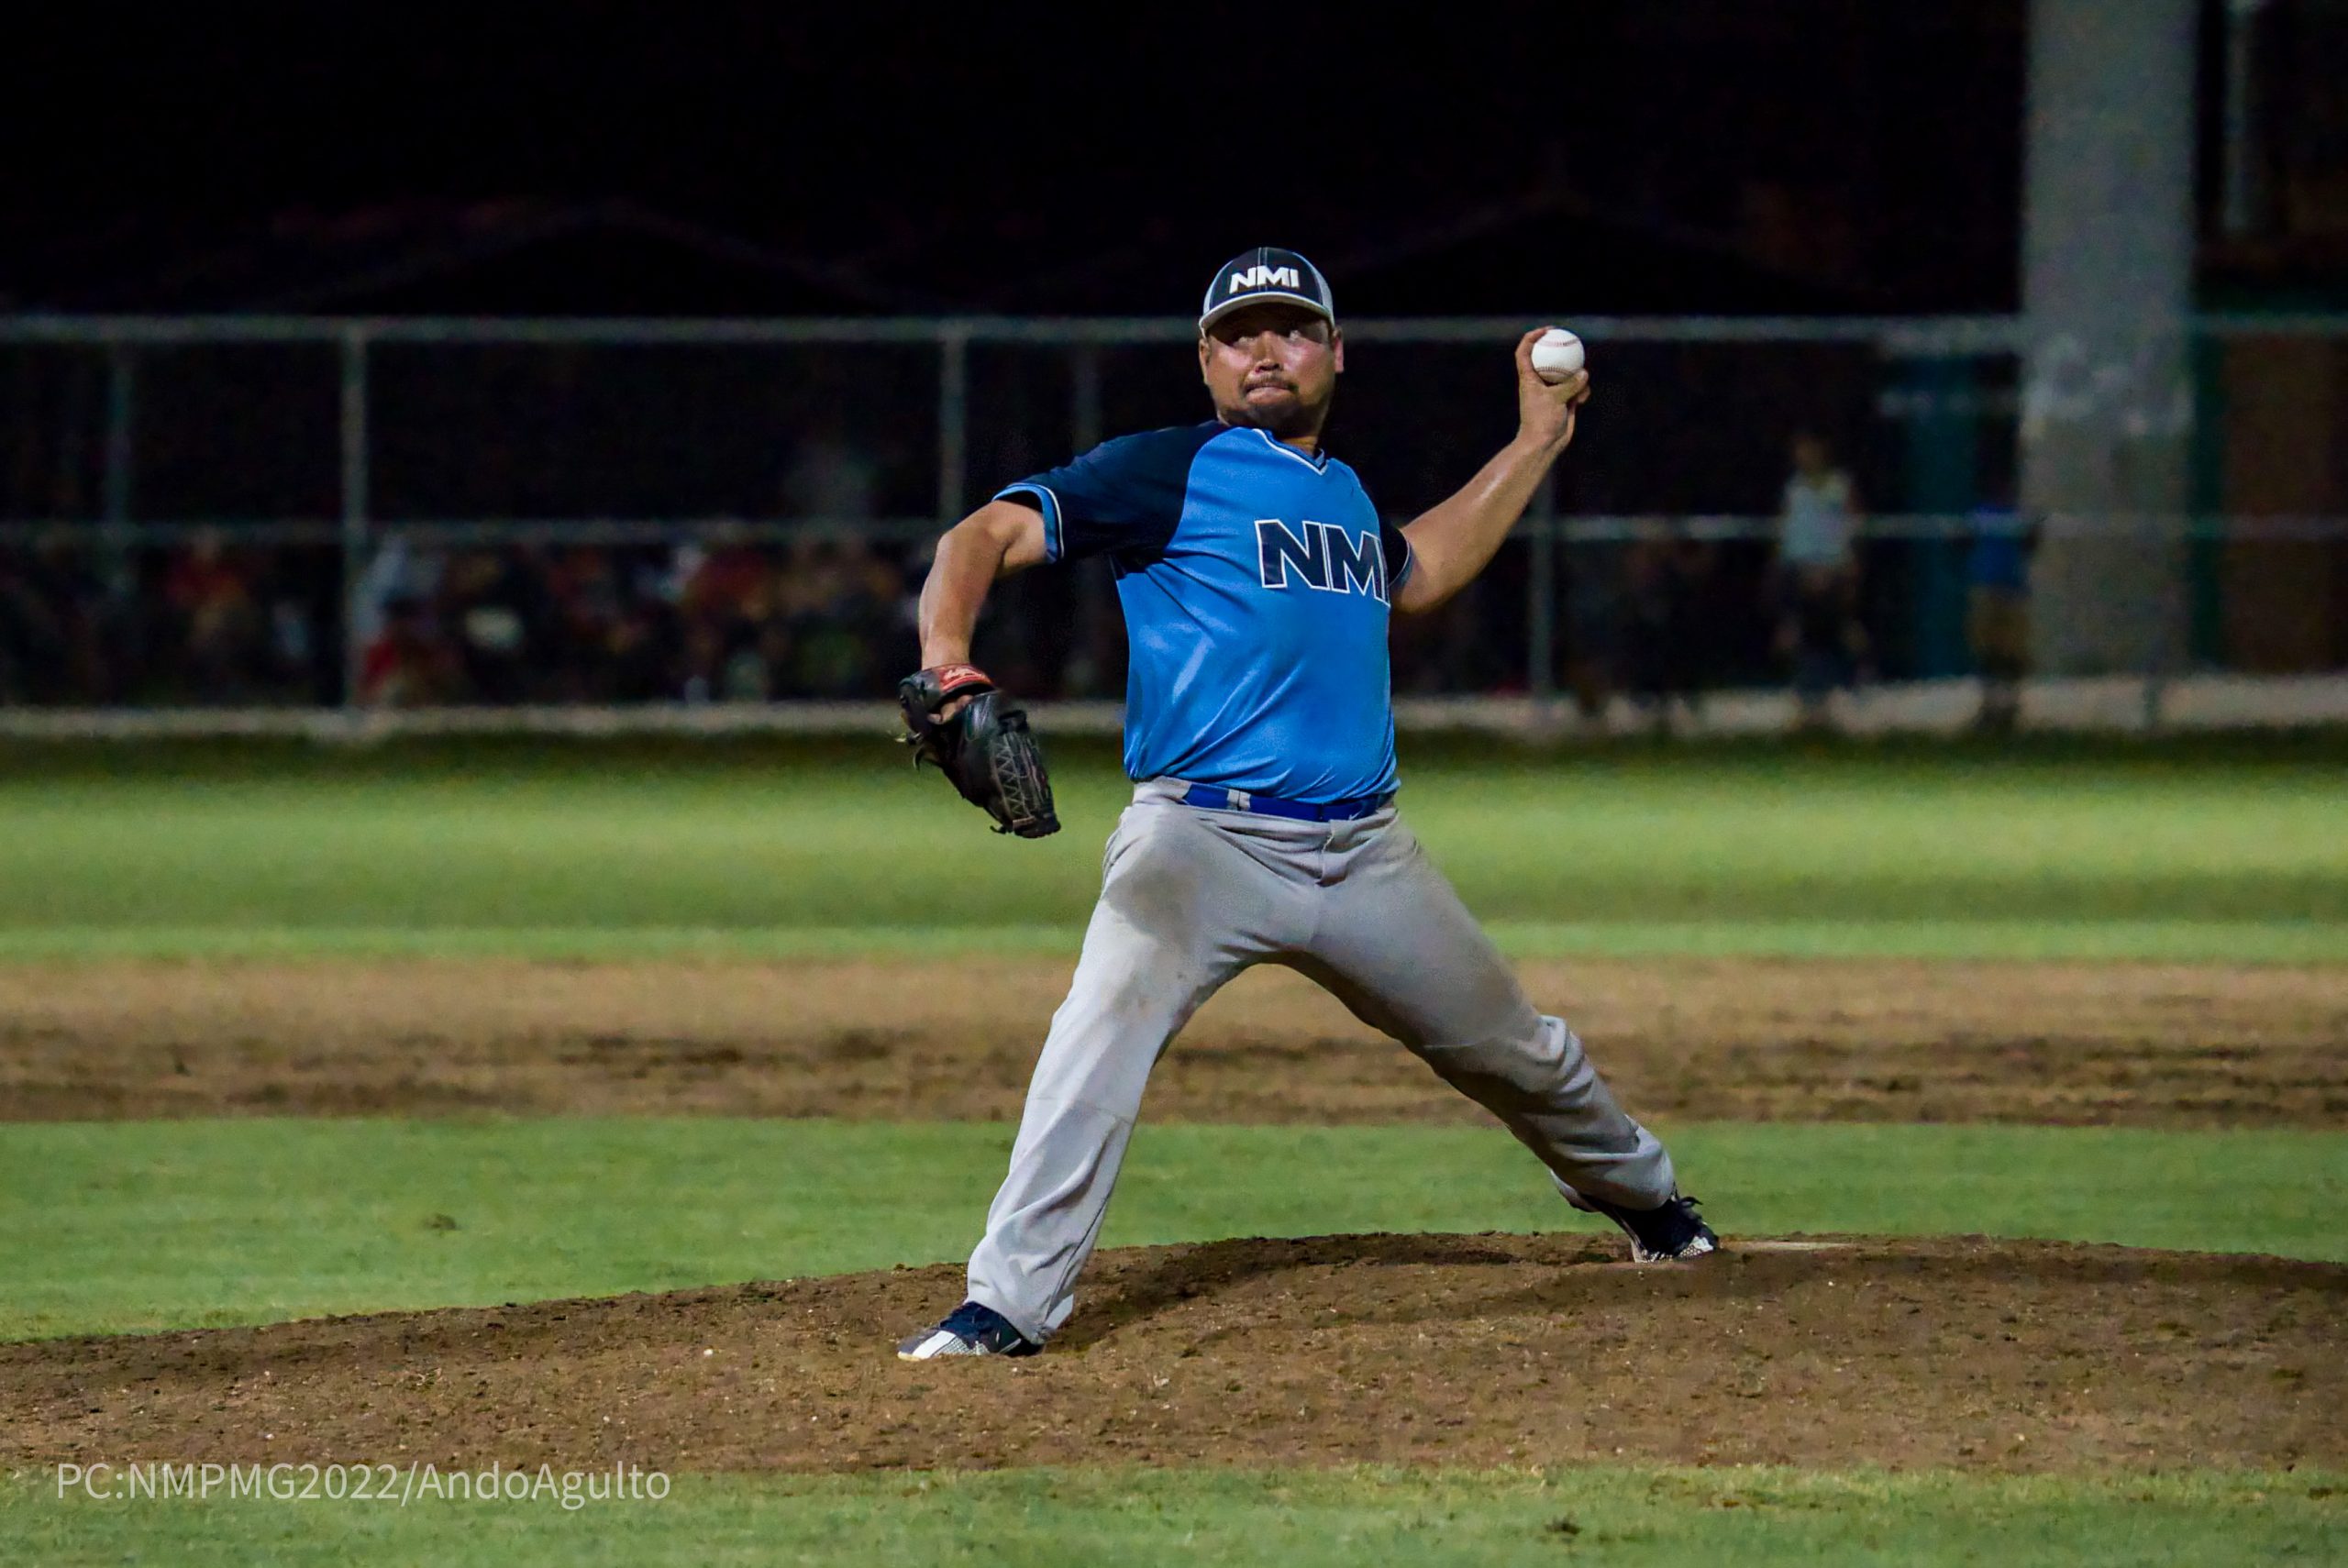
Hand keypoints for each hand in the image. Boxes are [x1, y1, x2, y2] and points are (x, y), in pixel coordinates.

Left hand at [1513, 327, 1591, 453]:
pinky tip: (1582, 400)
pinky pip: (1576, 389)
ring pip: (1567, 374)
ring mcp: (1552, 392)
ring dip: (1576, 376)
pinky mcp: (1564, 401)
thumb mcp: (1555, 399)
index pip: (1525, 352)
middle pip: (1548, 359)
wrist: (1545, 444)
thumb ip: (1569, 384)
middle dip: (1560, 349)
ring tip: (1581, 380)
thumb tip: (1584, 373)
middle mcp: (1539, 382)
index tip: (1547, 331)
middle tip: (1572, 341)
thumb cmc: (1541, 421)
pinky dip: (1581, 392)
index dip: (1532, 338)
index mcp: (1528, 378)